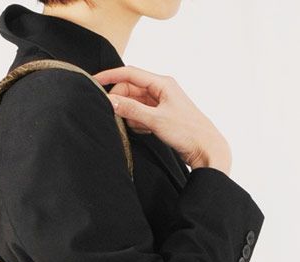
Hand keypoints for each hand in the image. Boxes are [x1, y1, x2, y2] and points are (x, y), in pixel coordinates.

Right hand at [93, 65, 231, 173]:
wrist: (205, 148)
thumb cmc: (187, 131)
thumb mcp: (155, 120)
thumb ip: (132, 110)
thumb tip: (110, 101)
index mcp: (163, 83)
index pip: (130, 73)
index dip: (110, 76)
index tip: (94, 81)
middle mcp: (161, 90)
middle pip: (130, 89)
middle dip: (120, 101)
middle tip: (115, 116)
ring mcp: (160, 103)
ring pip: (134, 103)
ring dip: (129, 114)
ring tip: (138, 127)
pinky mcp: (160, 115)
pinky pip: (140, 114)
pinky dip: (137, 122)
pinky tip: (144, 131)